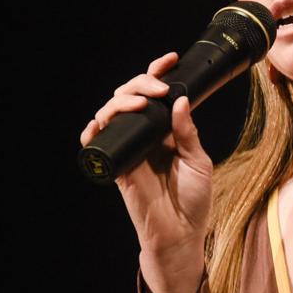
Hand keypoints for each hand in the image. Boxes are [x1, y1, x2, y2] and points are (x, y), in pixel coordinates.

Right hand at [80, 52, 212, 286]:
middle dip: (140, 83)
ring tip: (142, 103)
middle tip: (159, 88)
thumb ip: (187, 132)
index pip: (157, 95)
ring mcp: (129, 149)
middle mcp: (145, 136)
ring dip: (121, 101)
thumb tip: (179, 100)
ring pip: (111, 113)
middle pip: (131, 97)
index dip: (157, 74)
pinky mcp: (116, 166)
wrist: (181, 233)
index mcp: (166, 131)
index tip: (169, 59)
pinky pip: (95, 143)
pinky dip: (93, 129)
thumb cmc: (194, 200)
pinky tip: (103, 121)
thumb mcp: (198, 161)